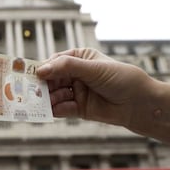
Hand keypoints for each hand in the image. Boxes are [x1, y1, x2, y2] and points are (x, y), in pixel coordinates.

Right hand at [37, 48, 152, 128]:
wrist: (139, 104)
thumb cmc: (121, 79)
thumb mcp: (93, 69)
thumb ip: (67, 68)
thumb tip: (41, 70)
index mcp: (79, 58)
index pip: (55, 62)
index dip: (43, 68)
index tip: (31, 74)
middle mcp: (75, 75)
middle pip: (52, 79)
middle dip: (42, 86)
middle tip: (30, 91)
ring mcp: (76, 92)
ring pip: (55, 95)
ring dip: (47, 99)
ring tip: (39, 103)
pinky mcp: (78, 108)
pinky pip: (62, 108)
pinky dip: (55, 110)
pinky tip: (51, 111)